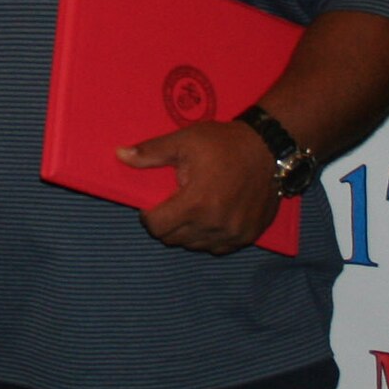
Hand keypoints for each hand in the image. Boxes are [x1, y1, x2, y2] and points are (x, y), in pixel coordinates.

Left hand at [117, 120, 278, 254]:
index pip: (157, 227)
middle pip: (174, 239)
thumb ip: (151, 152)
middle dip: (167, 224)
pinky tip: (212, 217)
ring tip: (194, 209)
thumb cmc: (224, 143)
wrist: (269, 148)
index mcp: (196, 203)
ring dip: (188, 232)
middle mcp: (214, 225)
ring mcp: (234, 234)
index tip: (153, 206)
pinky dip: (210, 237)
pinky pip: (218, 248)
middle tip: (174, 205)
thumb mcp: (185, 141)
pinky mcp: (248, 236)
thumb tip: (119, 155)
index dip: (149, 216)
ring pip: (195, 245)